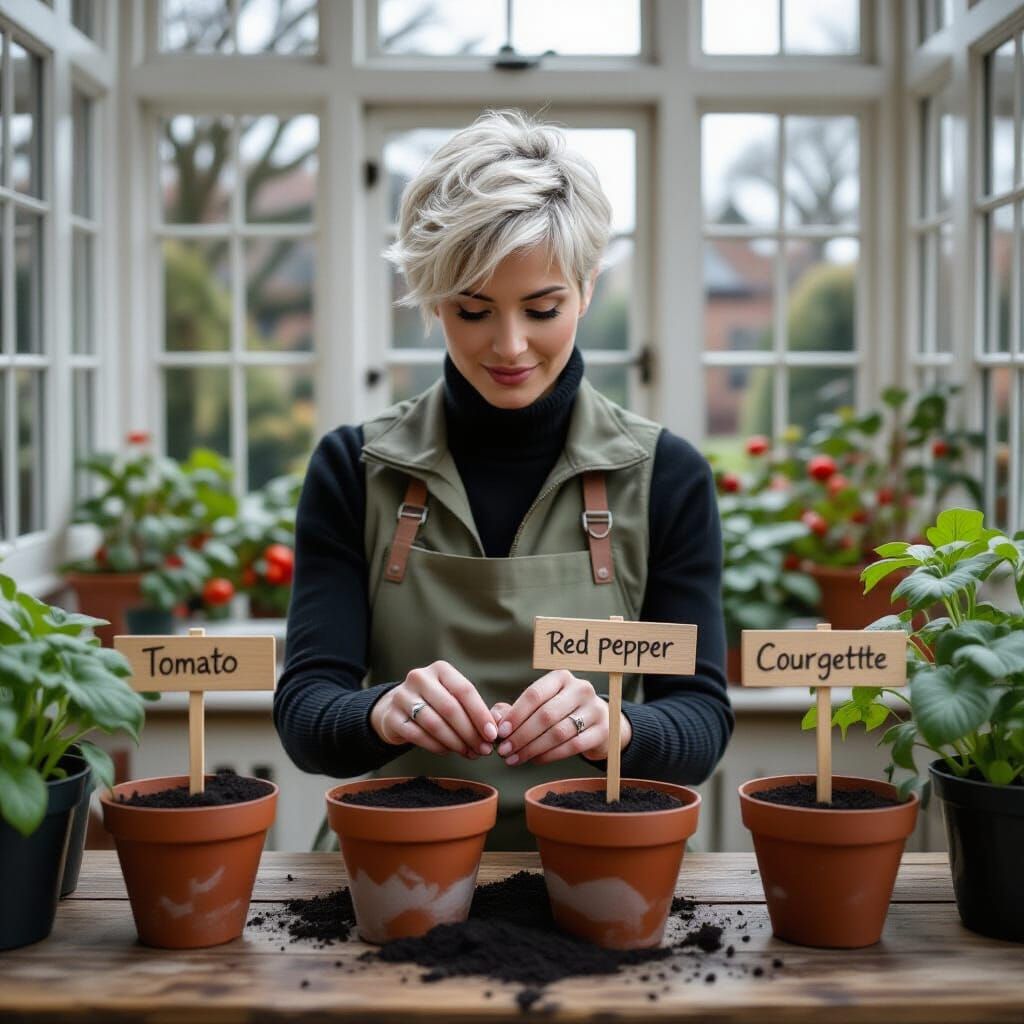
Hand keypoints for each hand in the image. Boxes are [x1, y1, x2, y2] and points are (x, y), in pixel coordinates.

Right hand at [370, 660, 497, 758]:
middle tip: (483, 749)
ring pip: (435, 724)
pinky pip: (419, 736)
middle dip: (470, 733)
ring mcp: (402, 696)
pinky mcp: (392, 717)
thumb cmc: (435, 704)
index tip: (492, 734)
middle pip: (450, 708)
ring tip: (468, 753)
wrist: (398, 709)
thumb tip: (496, 729)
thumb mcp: (453, 698)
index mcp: (440, 669)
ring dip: (456, 743)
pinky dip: (437, 746)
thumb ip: (474, 710)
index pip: (465, 690)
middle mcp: (420, 678)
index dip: (481, 714)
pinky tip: (448, 751)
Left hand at [489, 669, 632, 766]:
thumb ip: (515, 709)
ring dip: (532, 748)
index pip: (534, 694)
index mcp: (562, 677)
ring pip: (558, 732)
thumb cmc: (562, 711)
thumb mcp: (541, 704)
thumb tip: (494, 717)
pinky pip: (572, 746)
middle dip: (521, 735)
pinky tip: (535, 760)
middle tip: (504, 751)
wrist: (601, 721)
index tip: (500, 731)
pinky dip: (550, 755)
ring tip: (515, 758)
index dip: (515, 714)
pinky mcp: (603, 730)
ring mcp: (595, 709)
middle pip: (545, 715)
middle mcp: (580, 689)